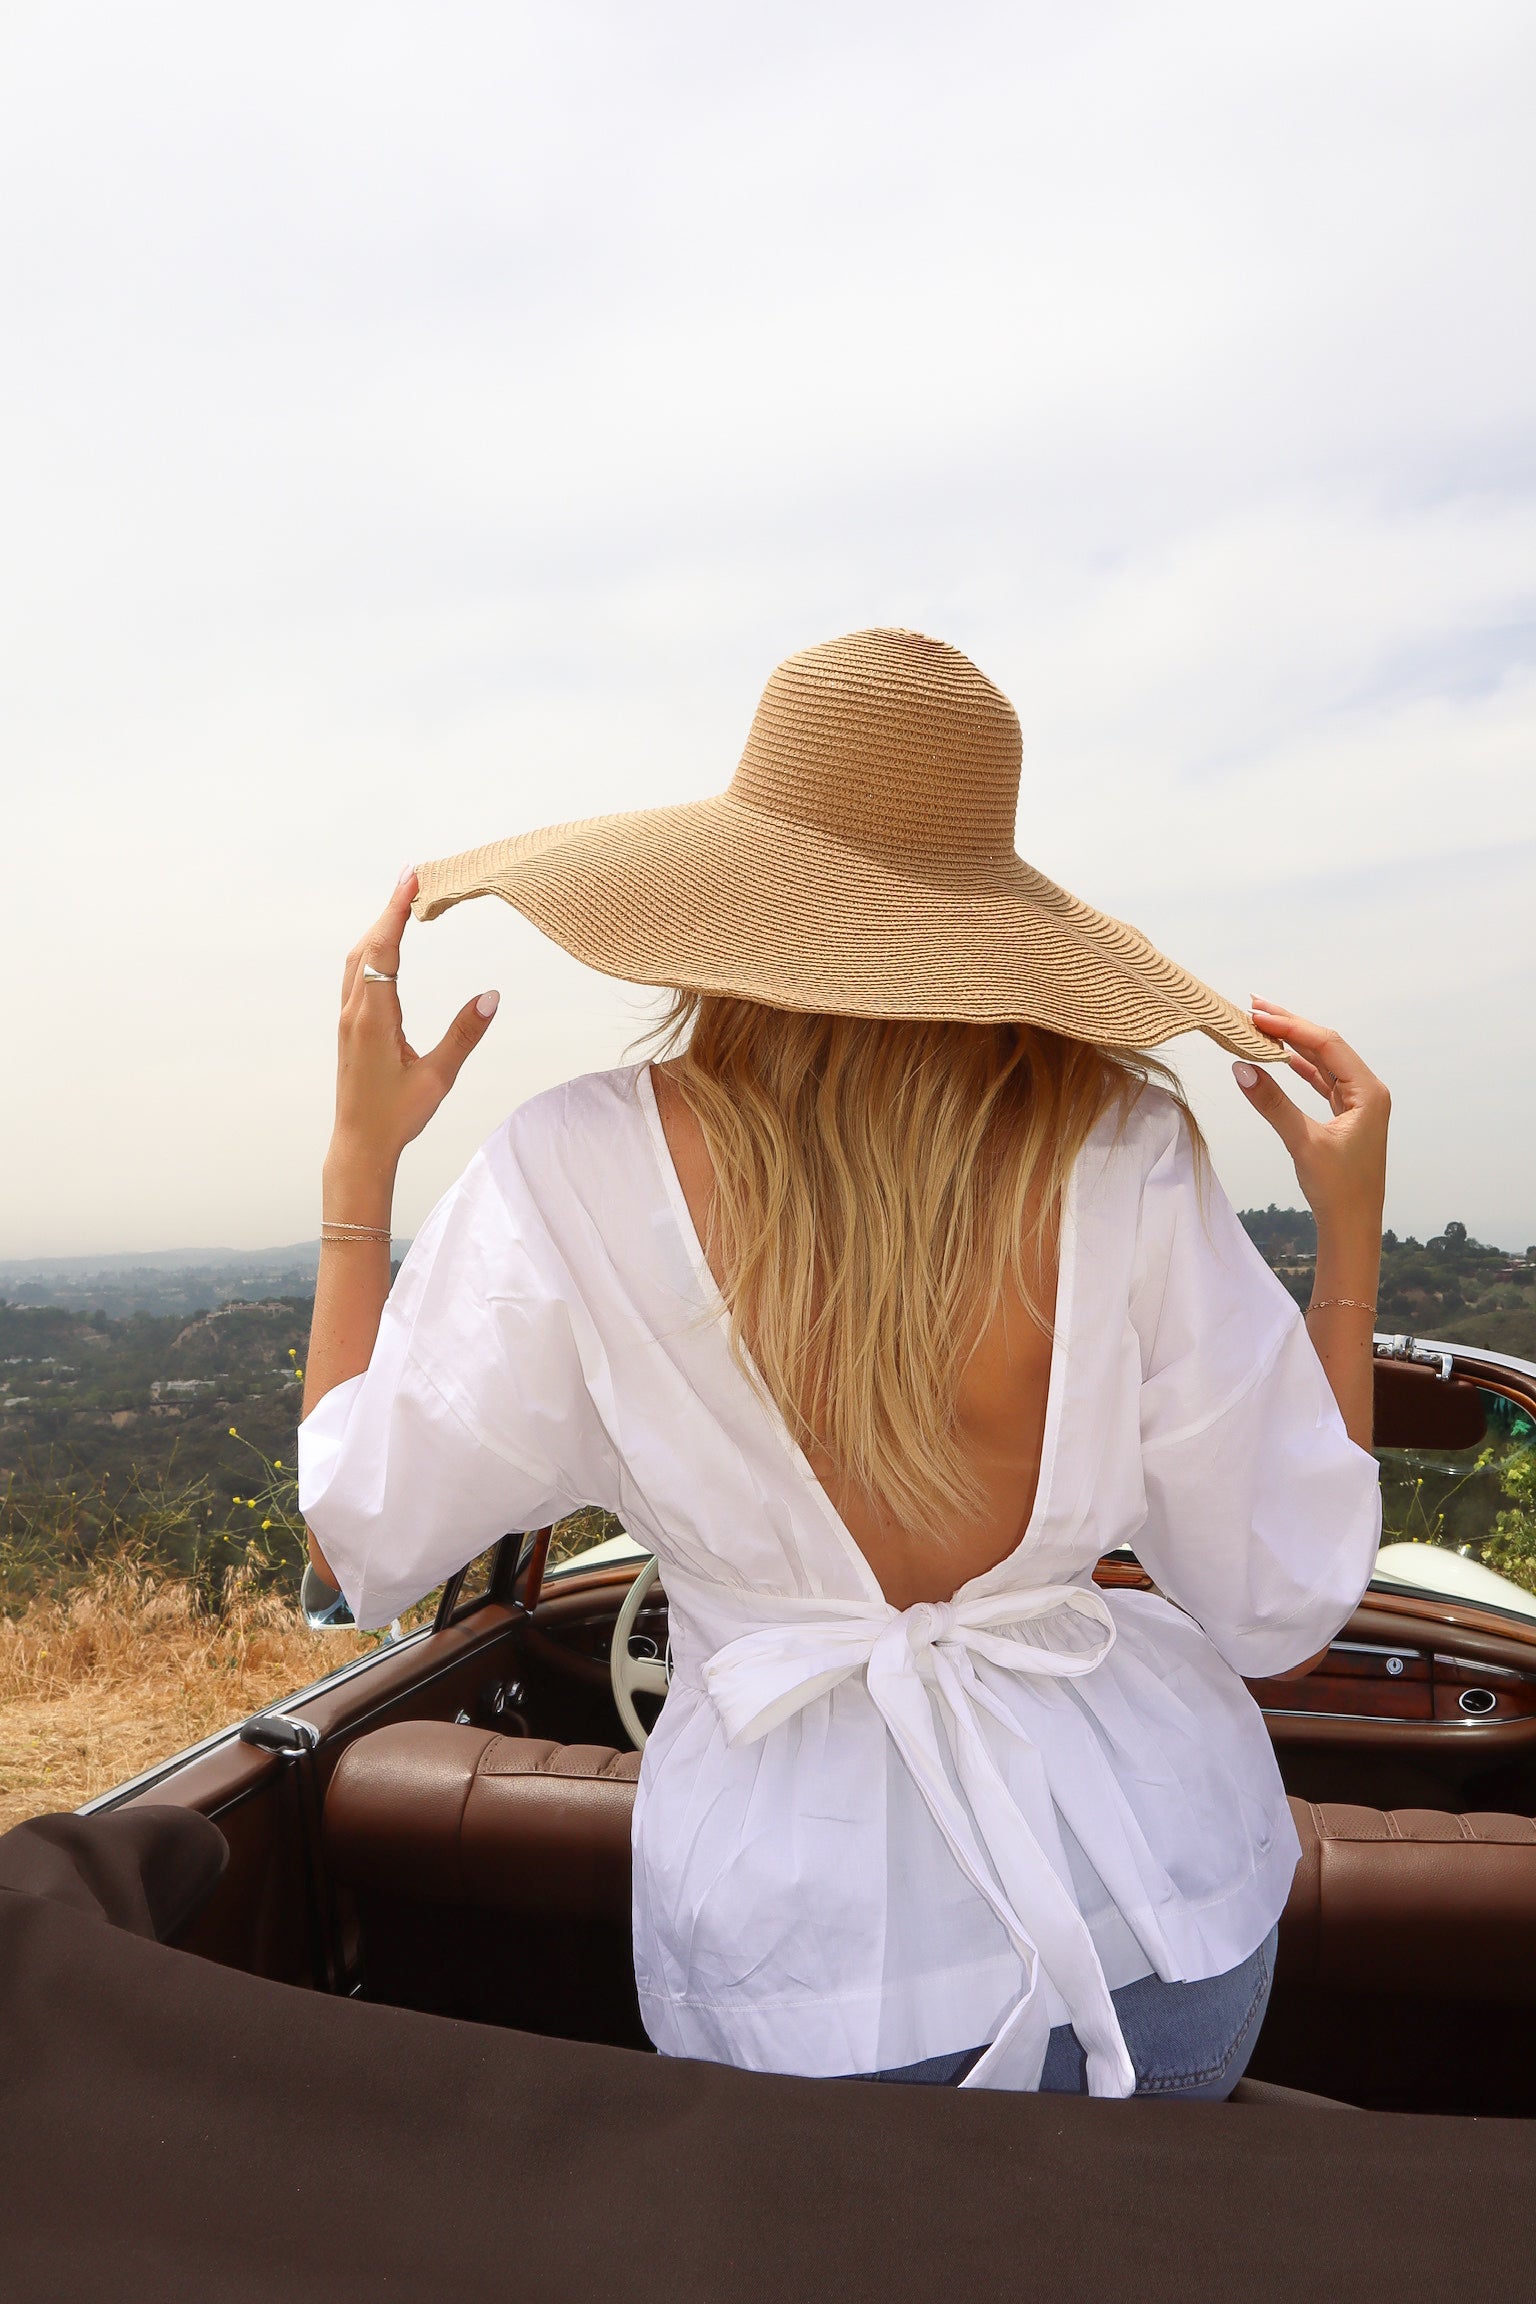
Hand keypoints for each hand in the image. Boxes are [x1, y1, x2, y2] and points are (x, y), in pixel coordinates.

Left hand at [328, 869, 499, 1180]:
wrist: (359, 1144)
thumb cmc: (397, 1115)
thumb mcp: (438, 1076)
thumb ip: (464, 1033)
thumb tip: (491, 995)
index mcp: (373, 1018)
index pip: (383, 949)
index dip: (396, 910)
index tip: (412, 878)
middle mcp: (355, 1012)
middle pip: (367, 945)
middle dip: (389, 909)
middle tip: (413, 878)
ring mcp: (348, 1018)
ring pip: (357, 958)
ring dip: (378, 927)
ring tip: (403, 903)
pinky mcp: (350, 1027)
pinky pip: (356, 974)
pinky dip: (372, 949)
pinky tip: (386, 946)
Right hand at [1231, 999, 1389, 1232]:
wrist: (1353, 1225)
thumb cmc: (1338, 1188)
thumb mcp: (1303, 1142)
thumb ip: (1272, 1103)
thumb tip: (1241, 1068)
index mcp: (1369, 1092)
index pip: (1326, 1045)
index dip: (1291, 1026)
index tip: (1257, 1015)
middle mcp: (1368, 1091)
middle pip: (1326, 1046)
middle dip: (1291, 1026)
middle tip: (1255, 1006)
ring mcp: (1358, 1103)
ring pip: (1322, 1062)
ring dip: (1293, 1044)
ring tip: (1262, 1025)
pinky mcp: (1346, 1116)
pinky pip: (1321, 1081)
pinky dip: (1299, 1067)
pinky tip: (1279, 1056)